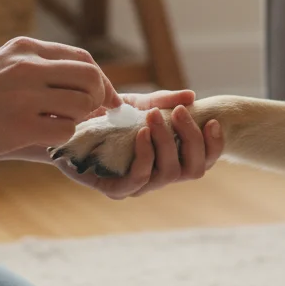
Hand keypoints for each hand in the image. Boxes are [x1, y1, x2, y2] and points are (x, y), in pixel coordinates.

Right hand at [0, 37, 121, 165]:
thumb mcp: (1, 69)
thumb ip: (40, 72)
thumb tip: (89, 91)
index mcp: (24, 48)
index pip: (82, 58)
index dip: (100, 80)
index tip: (106, 99)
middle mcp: (27, 66)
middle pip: (90, 77)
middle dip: (99, 99)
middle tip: (95, 116)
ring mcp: (23, 95)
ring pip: (82, 105)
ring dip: (79, 121)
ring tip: (59, 127)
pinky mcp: (19, 125)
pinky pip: (65, 131)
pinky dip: (62, 139)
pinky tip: (44, 139)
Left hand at [55, 89, 223, 199]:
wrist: (70, 124)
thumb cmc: (107, 117)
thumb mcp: (138, 103)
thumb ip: (163, 101)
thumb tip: (191, 96)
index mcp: (170, 158)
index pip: (204, 160)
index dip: (215, 145)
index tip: (212, 121)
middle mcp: (159, 175)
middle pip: (194, 170)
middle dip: (191, 138)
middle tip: (179, 112)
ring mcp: (139, 185)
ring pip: (169, 174)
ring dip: (166, 142)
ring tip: (153, 118)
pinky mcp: (115, 189)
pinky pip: (138, 179)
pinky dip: (145, 155)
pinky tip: (141, 134)